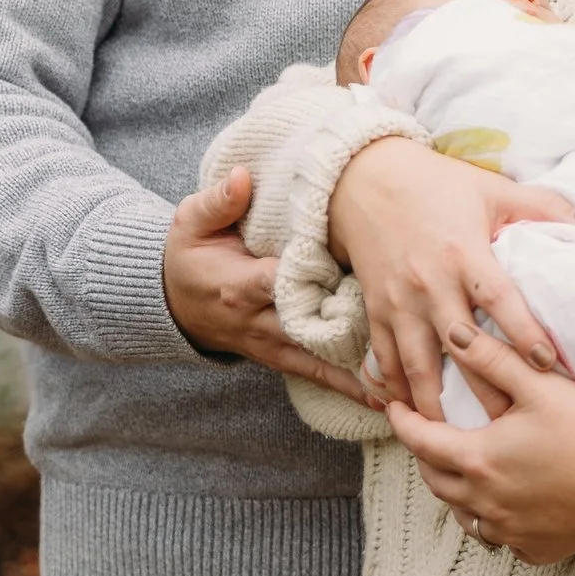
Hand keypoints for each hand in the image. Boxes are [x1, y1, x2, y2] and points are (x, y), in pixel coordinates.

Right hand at [163, 169, 381, 407]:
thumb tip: (244, 178)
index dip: (310, 280)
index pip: (277, 284)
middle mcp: (259, 320)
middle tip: (395, 337)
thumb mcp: (191, 221)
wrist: (175, 301)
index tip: (346, 276)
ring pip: (319, 361)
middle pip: (309, 329)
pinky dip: (348, 386)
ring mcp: (272, 344)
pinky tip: (382, 397)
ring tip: (399, 385)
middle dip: (349, 334)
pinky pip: (317, 373)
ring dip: (356, 373)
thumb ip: (218, 201)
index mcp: (238, 285)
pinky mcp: (282, 357)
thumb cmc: (191, 254)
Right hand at [329, 135, 574, 413]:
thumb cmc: (436, 184)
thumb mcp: (492, 188)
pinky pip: (384, 358)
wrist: (364, 179)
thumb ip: (543, 208)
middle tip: (508, 425)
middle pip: (460, 347)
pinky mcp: (375, 309)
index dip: (523, 330)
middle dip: (484, 388)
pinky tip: (407, 415)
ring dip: (435, 404)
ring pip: (417, 365)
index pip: (498, 298)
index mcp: (464, 252)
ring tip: (453, 439)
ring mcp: (399, 301)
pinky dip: (393, 389)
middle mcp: (431, 283)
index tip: (545, 362)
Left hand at [385, 331, 574, 563]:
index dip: (404, 422)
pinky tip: (503, 502)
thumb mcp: (539, 385)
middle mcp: (487, 504)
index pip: (422, 442)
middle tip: (426, 435)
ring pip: (463, 516)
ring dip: (454, 492)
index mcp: (481, 460)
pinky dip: (491, 519)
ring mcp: (511, 532)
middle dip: (425, 456)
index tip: (395, 408)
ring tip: (459, 469)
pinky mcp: (536, 550)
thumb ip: (491, 358)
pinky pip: (499, 537)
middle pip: (436, 482)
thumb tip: (453, 333)